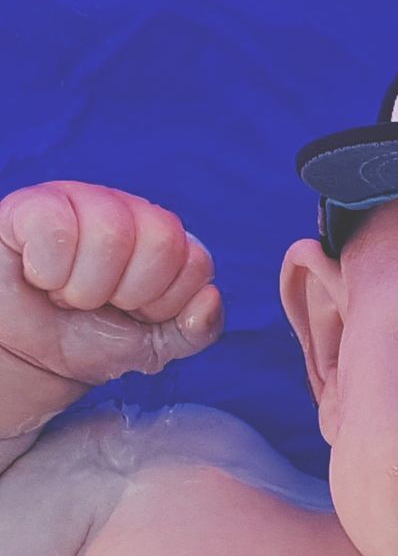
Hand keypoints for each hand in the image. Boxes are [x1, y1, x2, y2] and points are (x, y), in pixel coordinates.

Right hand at [0, 180, 222, 386]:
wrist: (27, 354)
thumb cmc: (91, 339)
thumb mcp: (156, 346)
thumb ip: (197, 331)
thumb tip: (211, 297)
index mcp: (168, 242)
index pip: (197, 261)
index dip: (165, 301)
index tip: (134, 312)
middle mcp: (131, 212)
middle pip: (162, 240)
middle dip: (128, 291)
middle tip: (98, 302)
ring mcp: (83, 200)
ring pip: (111, 231)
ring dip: (85, 286)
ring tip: (66, 292)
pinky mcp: (34, 205)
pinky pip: (55, 224)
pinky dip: (47, 269)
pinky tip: (39, 274)